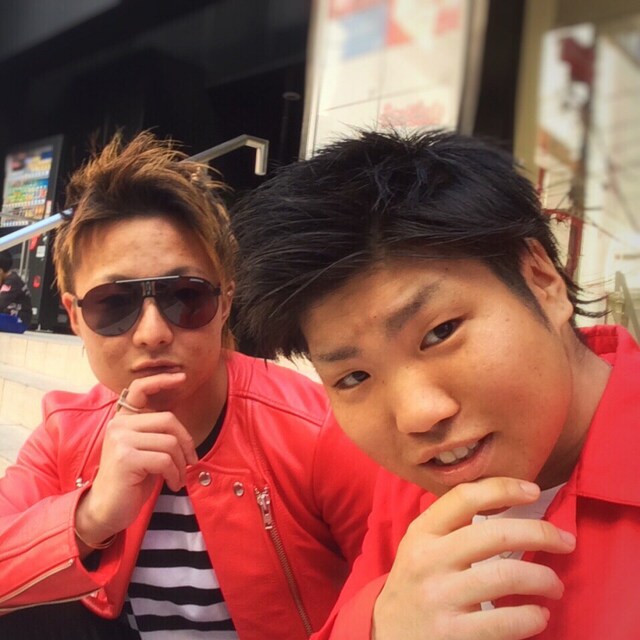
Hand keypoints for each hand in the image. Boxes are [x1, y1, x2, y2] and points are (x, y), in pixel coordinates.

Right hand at [74, 373, 197, 548]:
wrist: (108, 510)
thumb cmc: (133, 479)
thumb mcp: (146, 449)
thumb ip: (157, 432)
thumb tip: (183, 426)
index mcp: (123, 419)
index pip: (140, 388)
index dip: (161, 380)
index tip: (182, 377)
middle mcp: (118, 425)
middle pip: (168, 420)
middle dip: (186, 442)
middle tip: (191, 461)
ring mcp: (120, 440)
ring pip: (170, 442)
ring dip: (181, 464)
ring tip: (178, 477)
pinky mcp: (126, 458)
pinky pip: (165, 459)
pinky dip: (175, 473)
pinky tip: (172, 483)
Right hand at [372, 477, 575, 639]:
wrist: (386, 632)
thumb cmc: (416, 582)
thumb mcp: (420, 545)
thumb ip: (452, 524)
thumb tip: (507, 500)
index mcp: (422, 532)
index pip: (465, 497)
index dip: (503, 488)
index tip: (532, 490)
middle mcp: (429, 560)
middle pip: (495, 534)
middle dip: (540, 533)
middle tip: (565, 540)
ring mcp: (441, 598)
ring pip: (506, 577)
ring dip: (544, 578)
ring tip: (555, 585)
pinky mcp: (453, 635)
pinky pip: (505, 622)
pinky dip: (532, 617)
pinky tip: (539, 615)